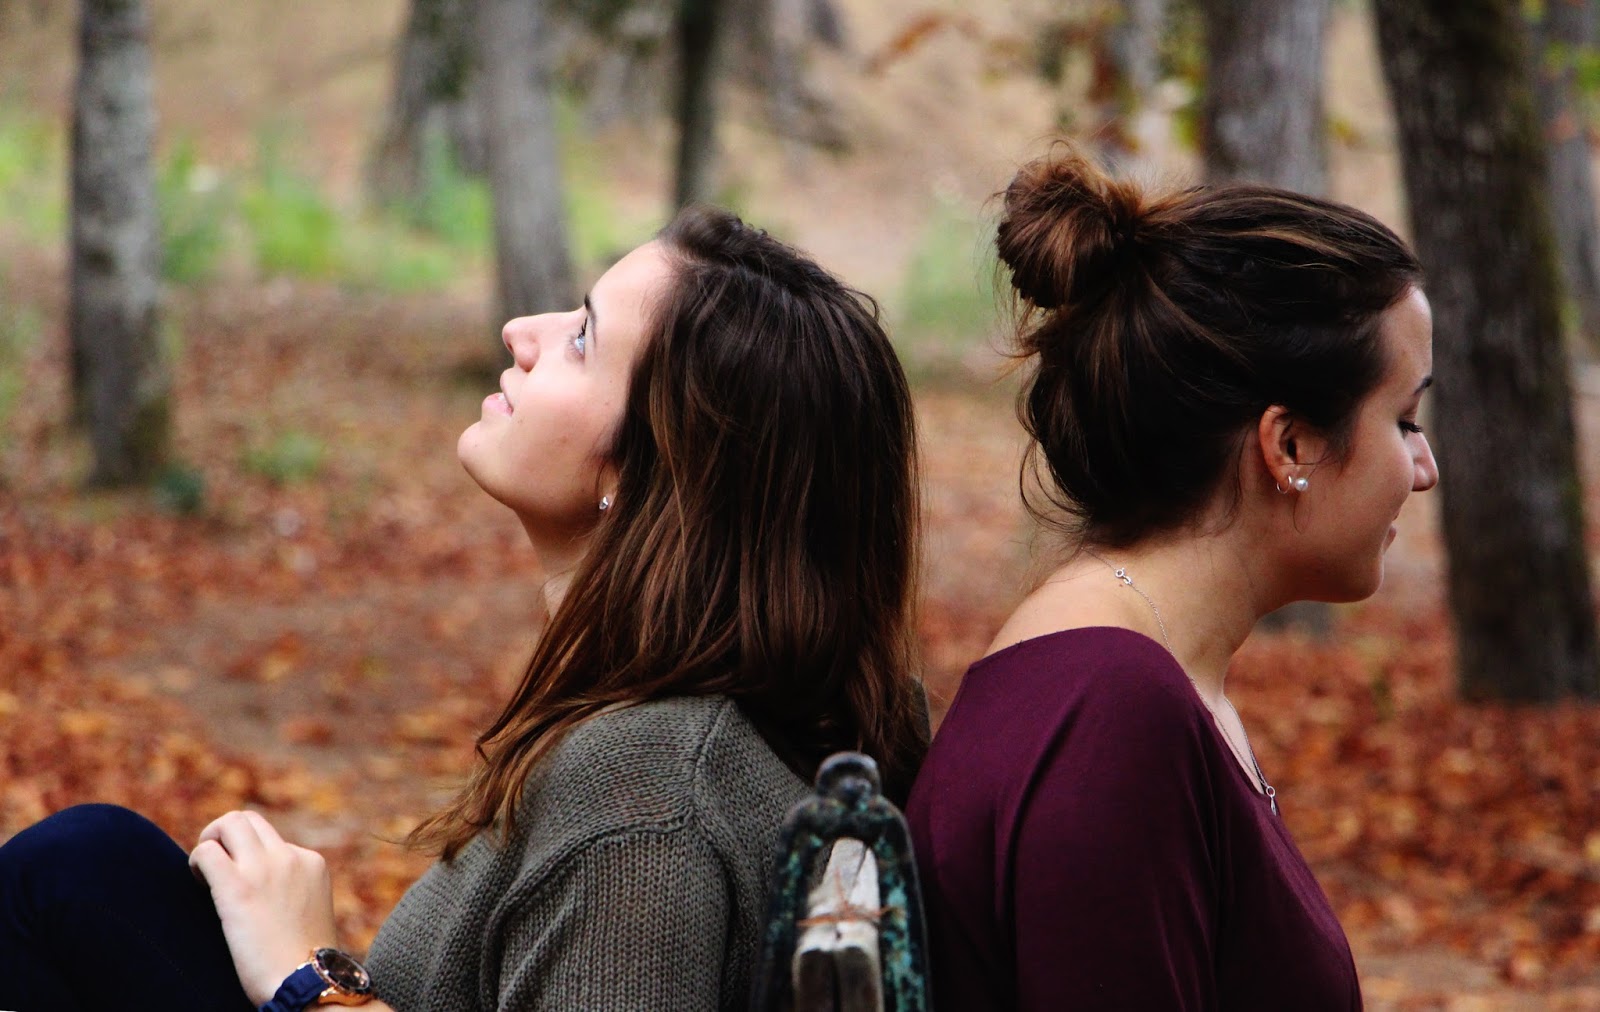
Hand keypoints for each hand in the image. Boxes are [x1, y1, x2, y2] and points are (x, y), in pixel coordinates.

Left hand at [189, 809, 338, 1005]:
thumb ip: (291, 892)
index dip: (248, 858)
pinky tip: (198, 884)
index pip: (272, 840)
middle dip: (224, 836)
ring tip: (203, 872)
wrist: (307, 982)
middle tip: (213, 866)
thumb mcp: (309, 914)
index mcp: (311, 864)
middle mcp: (291, 857)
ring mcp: (266, 868)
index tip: (241, 885)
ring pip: (230, 822)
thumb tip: (260, 892)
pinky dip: (197, 861)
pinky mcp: (238, 886)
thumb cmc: (304, 963)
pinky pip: (207, 852)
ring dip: (209, 840)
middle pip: (248, 820)